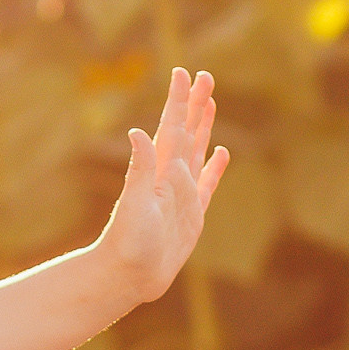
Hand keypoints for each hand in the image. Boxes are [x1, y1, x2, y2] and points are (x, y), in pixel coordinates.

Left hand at [100, 65, 229, 302]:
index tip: (183, 72)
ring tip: (208, 104)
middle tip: (205, 77)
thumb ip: (141, 169)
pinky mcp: (193, 215)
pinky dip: (214, 167)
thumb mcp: (135, 204)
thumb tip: (139, 133)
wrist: (128, 277)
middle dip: (195, 104)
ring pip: (196, 151)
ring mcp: (183, 195)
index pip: (172, 126)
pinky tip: (220, 152)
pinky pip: (207, 184)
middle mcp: (170, 177)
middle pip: (186, 132)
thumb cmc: (128, 243)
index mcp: (158, 170)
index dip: (178, 100)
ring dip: (203, 127)